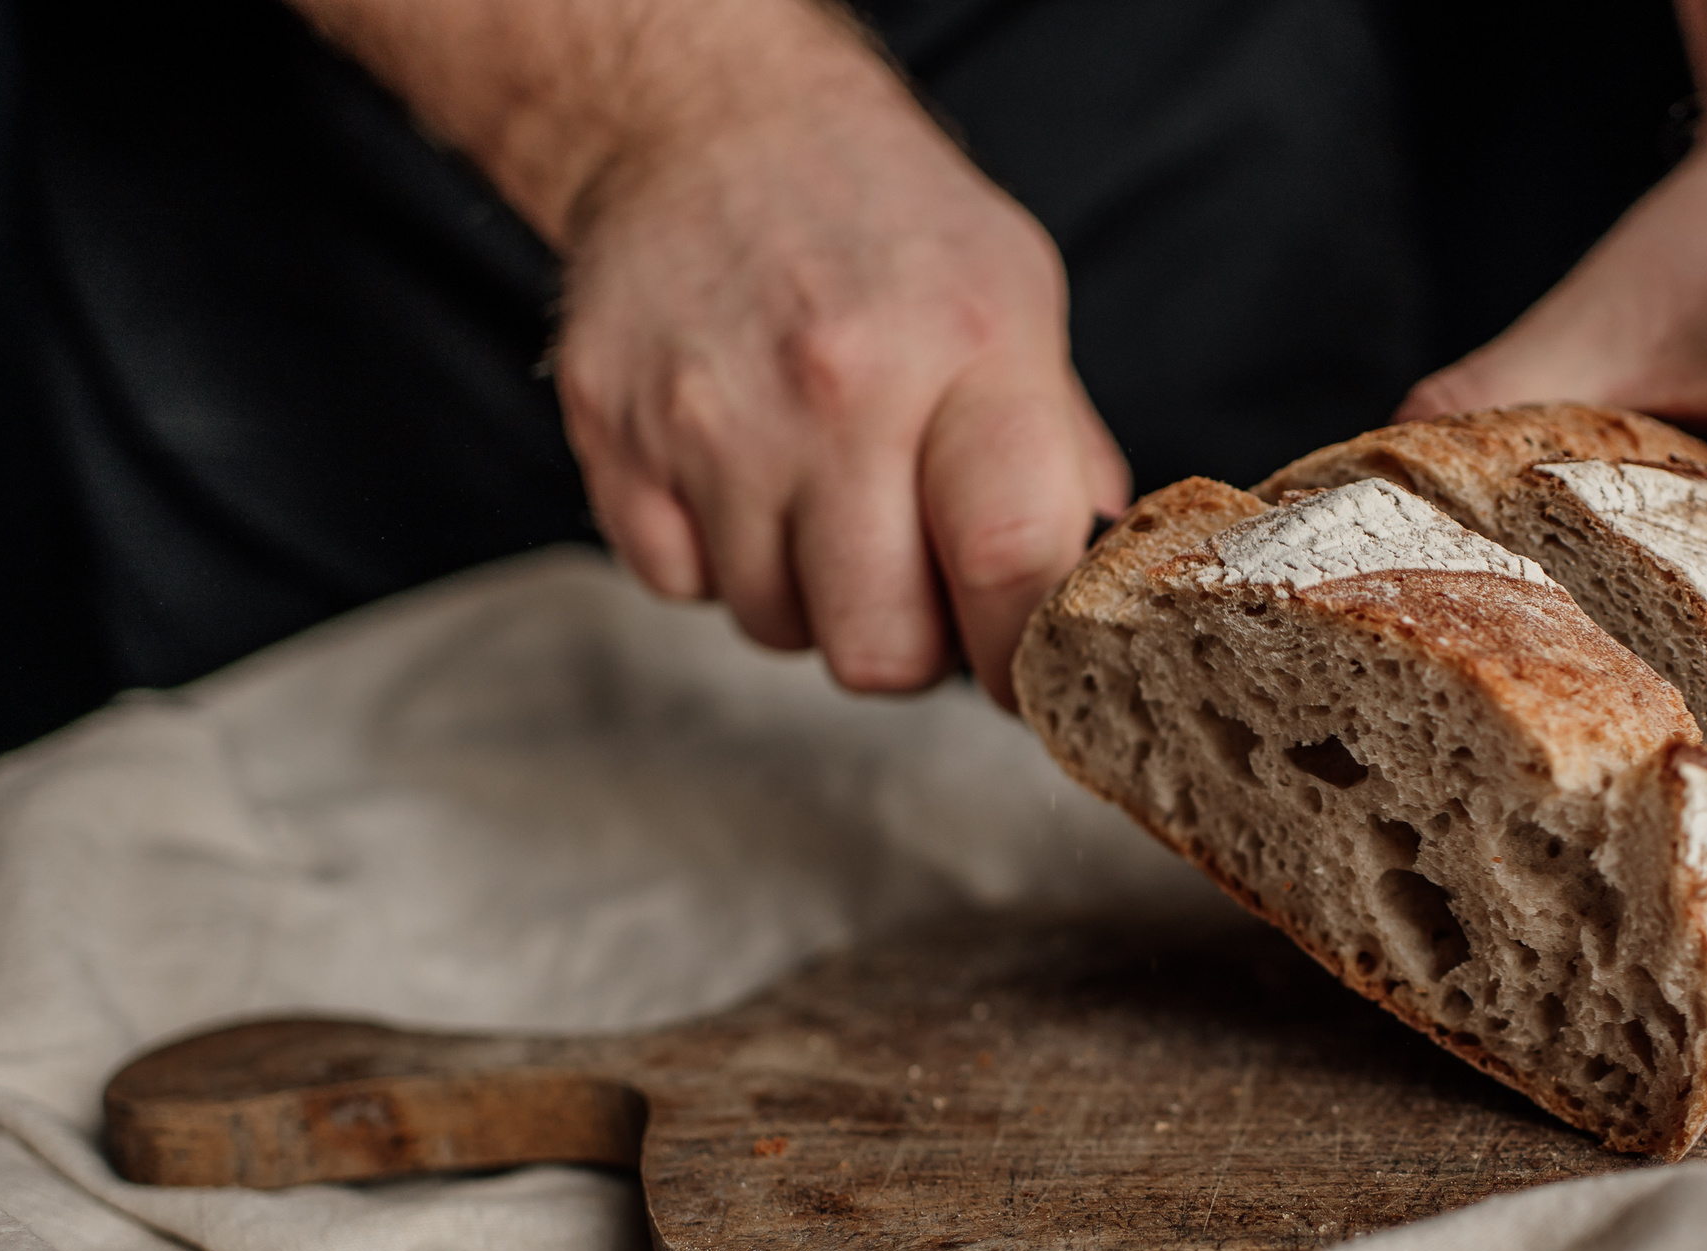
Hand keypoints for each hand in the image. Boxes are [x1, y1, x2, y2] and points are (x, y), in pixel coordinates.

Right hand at [297, 0, 1127, 706]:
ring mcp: (713, 415)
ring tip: (826, 498)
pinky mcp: (616, 432)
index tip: (1031, 672)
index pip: (1010, 564)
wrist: (713, 123)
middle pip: (879, 648)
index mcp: (969, 349)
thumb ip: (1063, 453)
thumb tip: (1089, 586)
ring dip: (811, 598)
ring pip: (777, 629)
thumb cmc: (885, 225)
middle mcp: (837, 385)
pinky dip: (719, 561)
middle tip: (919, 581)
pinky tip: (745, 478)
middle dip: (912, 647)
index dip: (1025, 657)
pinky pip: (681, 586)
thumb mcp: (1019, 297)